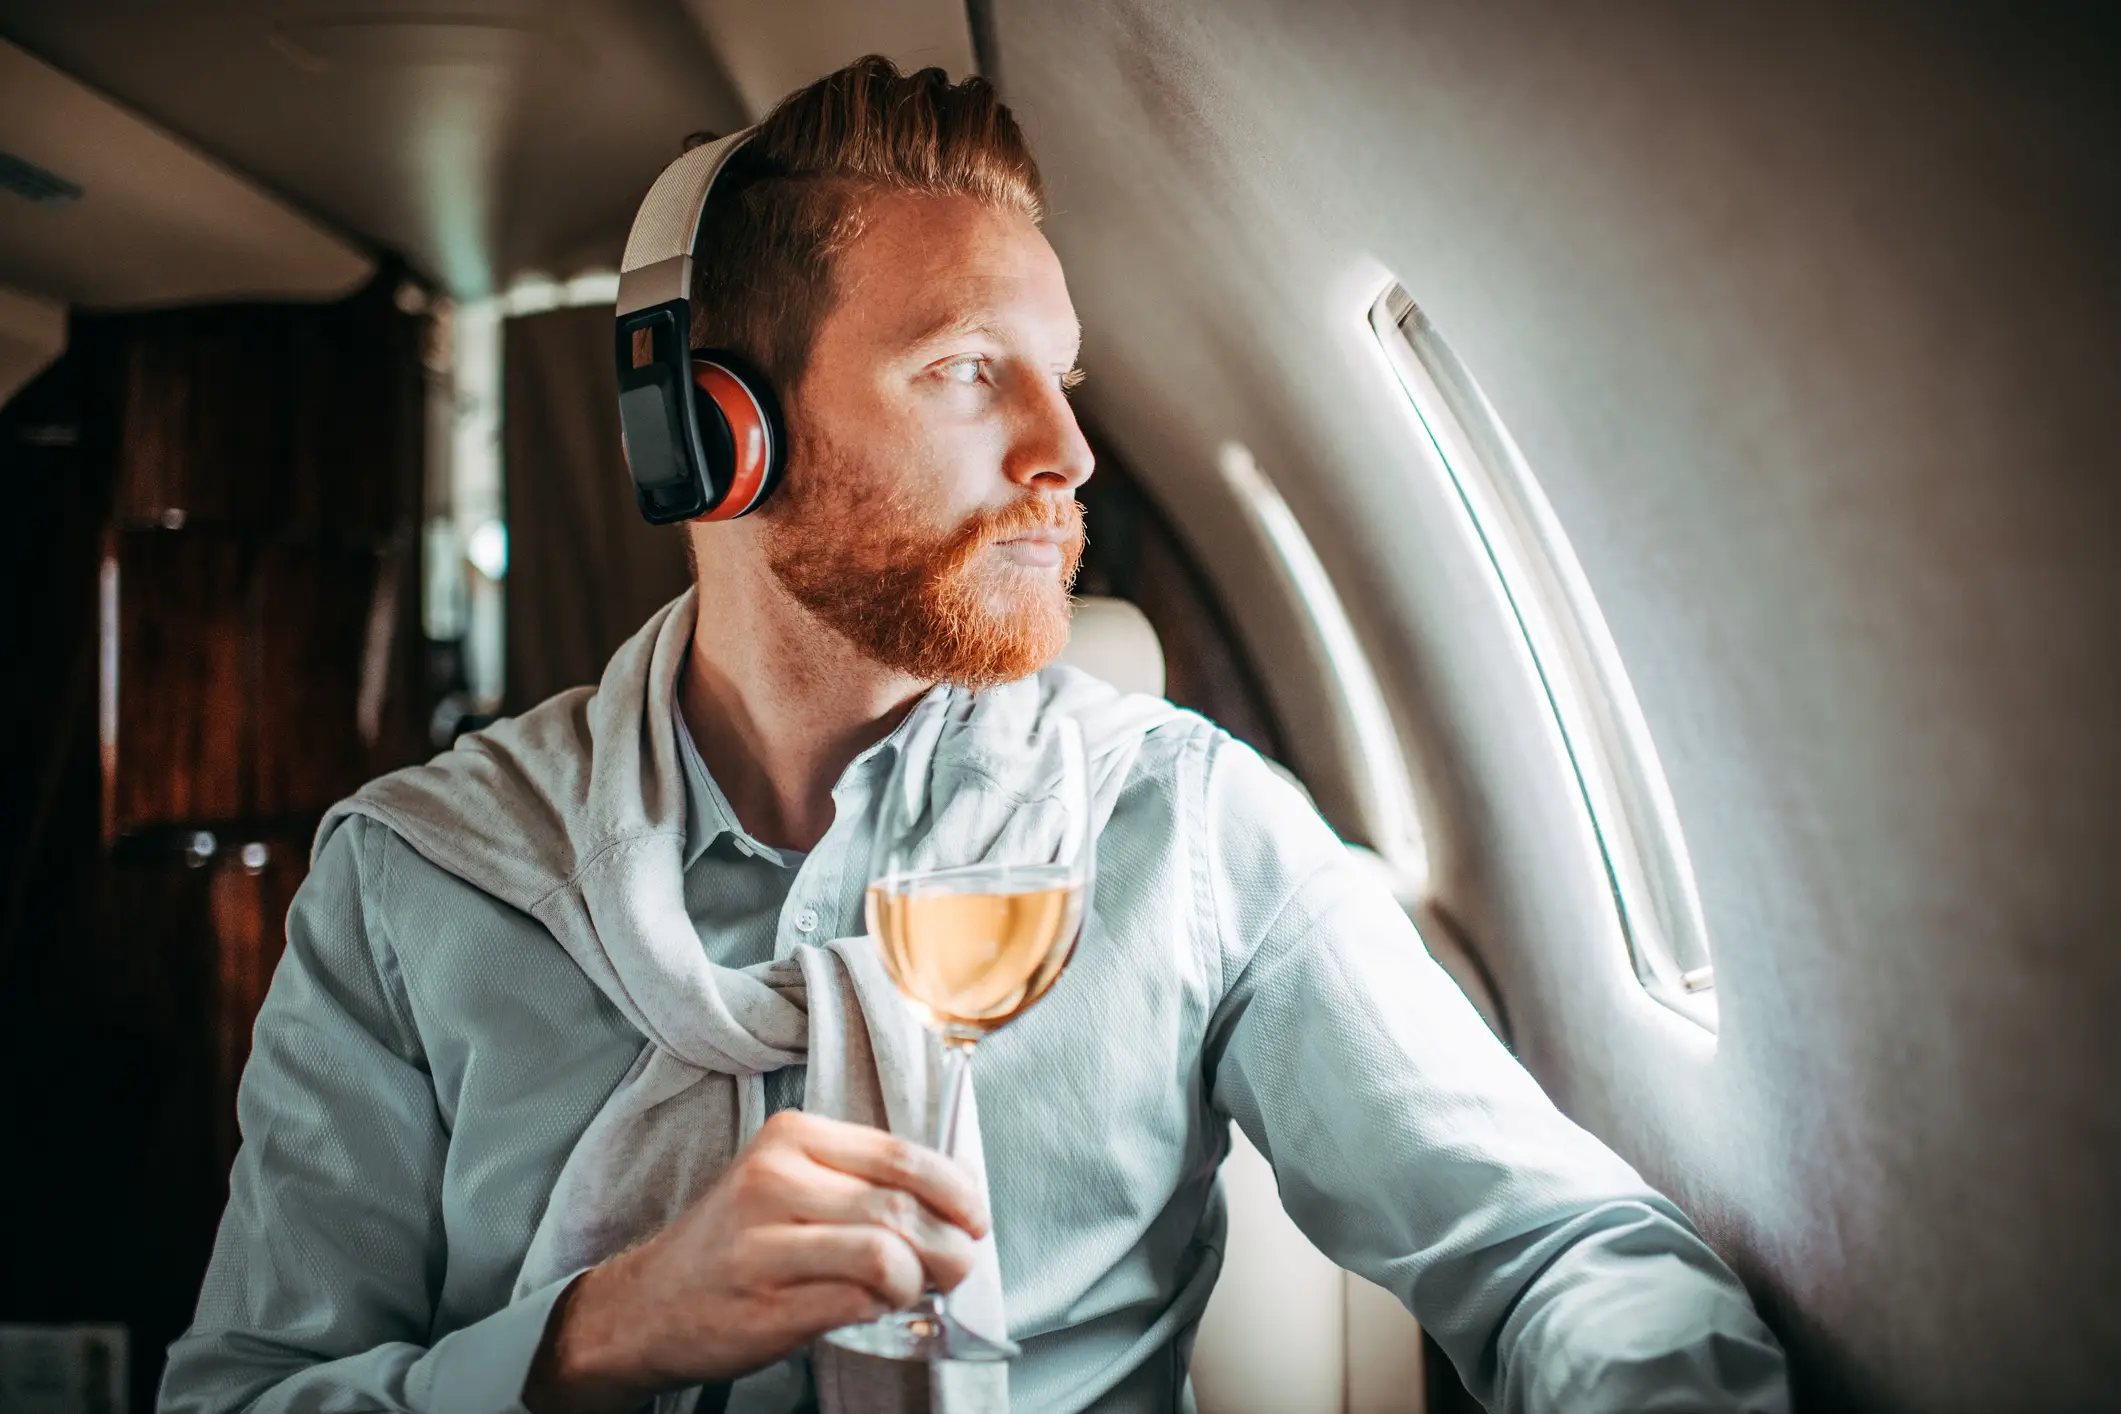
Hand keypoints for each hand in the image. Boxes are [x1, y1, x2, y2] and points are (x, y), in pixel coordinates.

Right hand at [524, 1111, 989, 1413]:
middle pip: (900, 1207)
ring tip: (920, 1288)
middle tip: (960, 1263)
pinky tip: (875, 1308)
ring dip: (922, 1280)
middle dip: (950, 1243)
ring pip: (886, 1254)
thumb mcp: (789, 1183)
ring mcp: (763, 1244)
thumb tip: (955, 1197)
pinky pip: (857, 1303)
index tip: (974, 1215)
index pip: (899, 1154)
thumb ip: (861, 1180)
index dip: (954, 1188)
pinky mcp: (765, 1304)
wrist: (648, 1306)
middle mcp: (773, 1181)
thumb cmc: (736, 1243)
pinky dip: (883, 1309)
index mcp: (790, 1137)